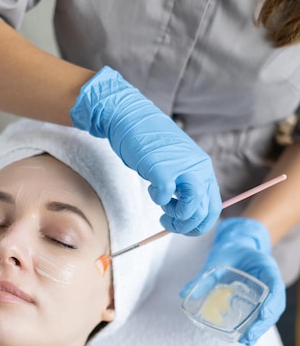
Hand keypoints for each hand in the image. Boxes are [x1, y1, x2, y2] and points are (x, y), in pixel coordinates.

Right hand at [70, 66, 220, 235]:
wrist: (132, 118)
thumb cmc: (151, 144)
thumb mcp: (177, 164)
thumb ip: (186, 185)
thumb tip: (187, 213)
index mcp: (204, 169)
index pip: (214, 208)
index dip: (199, 225)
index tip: (183, 226)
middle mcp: (198, 168)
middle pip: (203, 212)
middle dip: (186, 226)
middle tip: (168, 221)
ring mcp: (182, 168)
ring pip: (191, 208)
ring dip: (175, 217)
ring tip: (163, 208)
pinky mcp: (162, 168)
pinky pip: (166, 196)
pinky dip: (158, 200)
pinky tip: (153, 190)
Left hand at [180, 218, 285, 344]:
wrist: (234, 244)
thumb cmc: (228, 249)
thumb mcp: (216, 259)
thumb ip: (204, 277)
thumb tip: (184, 294)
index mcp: (265, 266)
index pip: (275, 285)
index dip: (273, 301)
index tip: (264, 314)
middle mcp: (269, 279)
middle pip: (275, 303)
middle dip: (264, 322)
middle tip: (249, 338)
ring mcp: (266, 289)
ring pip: (270, 310)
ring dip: (260, 327)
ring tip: (247, 341)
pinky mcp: (258, 297)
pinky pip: (260, 311)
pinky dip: (254, 324)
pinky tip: (244, 336)